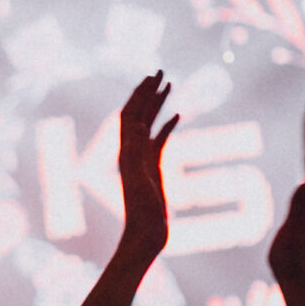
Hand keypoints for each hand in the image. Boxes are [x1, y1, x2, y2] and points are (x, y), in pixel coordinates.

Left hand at [114, 71, 177, 258]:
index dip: (140, 93)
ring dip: (157, 103)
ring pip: (149, 123)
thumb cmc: (141, 211)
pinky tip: (178, 115)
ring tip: (169, 83)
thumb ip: (136, 153)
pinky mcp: (153, 169)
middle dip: (148, 91)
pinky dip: (167, 125)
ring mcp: (142, 159)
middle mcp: (131, 151)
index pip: (131, 113)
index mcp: (126, 150)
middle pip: (139, 113)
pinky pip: (159, 140)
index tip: (153, 75)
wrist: (145, 235)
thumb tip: (136, 124)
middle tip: (160, 70)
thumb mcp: (138, 179)